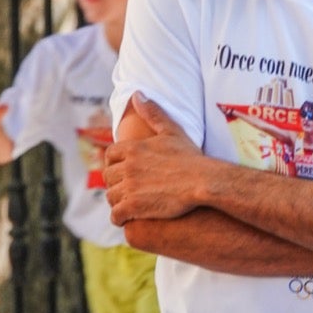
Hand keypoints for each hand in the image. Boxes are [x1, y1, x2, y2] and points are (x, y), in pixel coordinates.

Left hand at [104, 96, 207, 222]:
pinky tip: (127, 218)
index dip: (114, 164)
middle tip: (126, 189)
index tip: (122, 170)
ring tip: (127, 205)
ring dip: (117, 201)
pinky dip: (119, 217)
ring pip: (111, 196)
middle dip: (115, 183)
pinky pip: (116, 215)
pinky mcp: (134, 207)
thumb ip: (152, 113)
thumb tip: (136, 94)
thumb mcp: (172, 131)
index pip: (109, 155)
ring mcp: (129, 188)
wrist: (204, 182)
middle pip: (108, 177)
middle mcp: (126, 167)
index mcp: (132, 148)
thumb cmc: (190, 157)